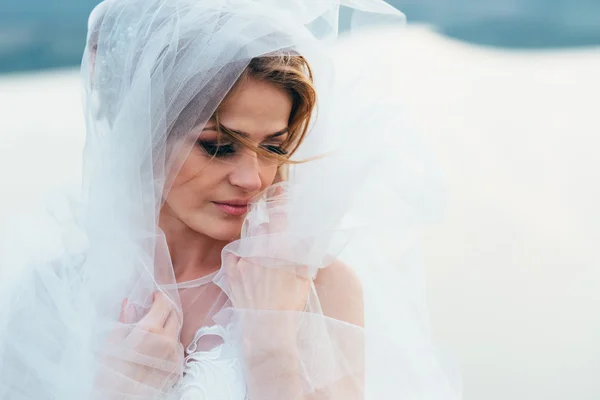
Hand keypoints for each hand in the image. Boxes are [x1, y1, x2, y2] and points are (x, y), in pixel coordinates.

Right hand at [97, 292, 182, 395]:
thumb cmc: (112, 375)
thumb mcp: (113, 344)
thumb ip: (124, 320)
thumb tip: (129, 303)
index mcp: (150, 330)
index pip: (163, 304)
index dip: (160, 297)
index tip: (154, 296)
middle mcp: (167, 340)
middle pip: (175, 315)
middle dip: (167, 308)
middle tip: (157, 308)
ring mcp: (175, 355)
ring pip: (177, 332)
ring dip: (168, 327)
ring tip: (154, 332)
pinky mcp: (178, 368)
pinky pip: (178, 349)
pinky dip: (170, 344)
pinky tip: (157, 349)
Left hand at [225, 187, 311, 311]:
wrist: (268, 327)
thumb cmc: (290, 303)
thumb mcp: (304, 275)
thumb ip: (304, 252)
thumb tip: (306, 237)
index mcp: (280, 249)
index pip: (279, 217)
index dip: (281, 204)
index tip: (282, 194)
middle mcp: (260, 251)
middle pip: (262, 228)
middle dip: (269, 231)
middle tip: (274, 241)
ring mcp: (244, 260)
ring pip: (248, 240)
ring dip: (255, 244)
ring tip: (262, 257)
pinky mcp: (232, 272)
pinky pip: (235, 255)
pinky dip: (241, 256)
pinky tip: (248, 263)